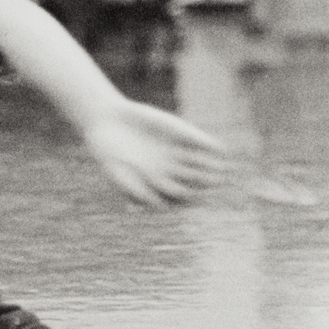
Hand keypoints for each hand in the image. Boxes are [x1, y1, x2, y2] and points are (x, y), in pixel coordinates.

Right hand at [82, 99, 230, 207]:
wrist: (106, 121)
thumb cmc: (107, 153)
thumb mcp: (117, 174)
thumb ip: (136, 191)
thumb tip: (158, 208)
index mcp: (156, 184)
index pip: (181, 197)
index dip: (192, 200)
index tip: (197, 198)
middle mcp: (170, 170)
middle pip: (195, 182)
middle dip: (205, 182)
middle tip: (215, 182)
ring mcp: (177, 152)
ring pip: (200, 163)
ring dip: (212, 167)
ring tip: (222, 169)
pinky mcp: (180, 134)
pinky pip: (200, 142)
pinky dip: (210, 146)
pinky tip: (221, 150)